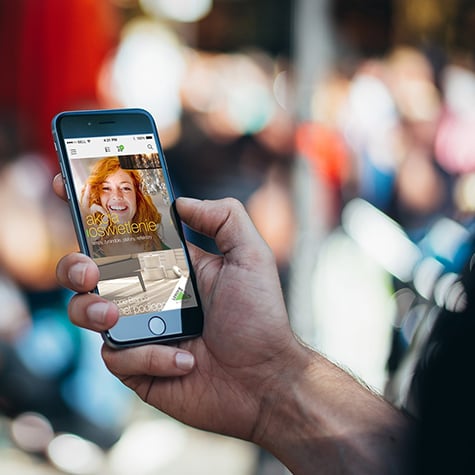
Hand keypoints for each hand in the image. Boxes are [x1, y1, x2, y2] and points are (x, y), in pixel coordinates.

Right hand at [54, 174, 298, 440]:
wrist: (264, 379)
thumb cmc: (259, 317)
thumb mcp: (250, 256)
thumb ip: (225, 217)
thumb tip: (181, 202)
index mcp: (166, 265)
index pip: (121, 233)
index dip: (89, 210)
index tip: (63, 184)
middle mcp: (146, 293)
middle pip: (87, 271)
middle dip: (73, 265)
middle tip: (90, 270)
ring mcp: (138, 329)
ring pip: (85, 312)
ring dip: (92, 310)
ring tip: (118, 317)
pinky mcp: (136, 365)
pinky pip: (116, 357)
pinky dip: (147, 355)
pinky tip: (184, 358)